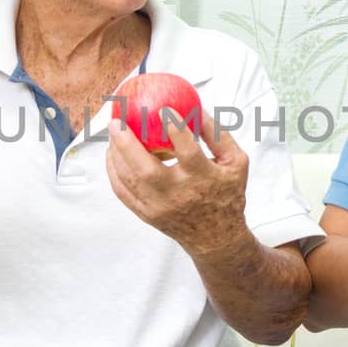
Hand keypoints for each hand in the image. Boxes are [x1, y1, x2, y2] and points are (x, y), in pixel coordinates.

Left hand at [106, 107, 249, 256]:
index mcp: (203, 179)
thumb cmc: (227, 194)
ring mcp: (159, 207)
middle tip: (117, 122)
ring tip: (113, 133)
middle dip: (126, 143)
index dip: (175, 128)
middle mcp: (178, 194)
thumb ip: (218, 134)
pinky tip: (112, 155)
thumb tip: (197, 108)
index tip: (163, 109)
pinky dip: (113, 172)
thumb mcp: (236, 162)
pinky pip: (123, 192)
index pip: (187, 151)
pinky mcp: (146, 214)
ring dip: (115, 154)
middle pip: (146, 169)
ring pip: (129, 180)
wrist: (216, 237)